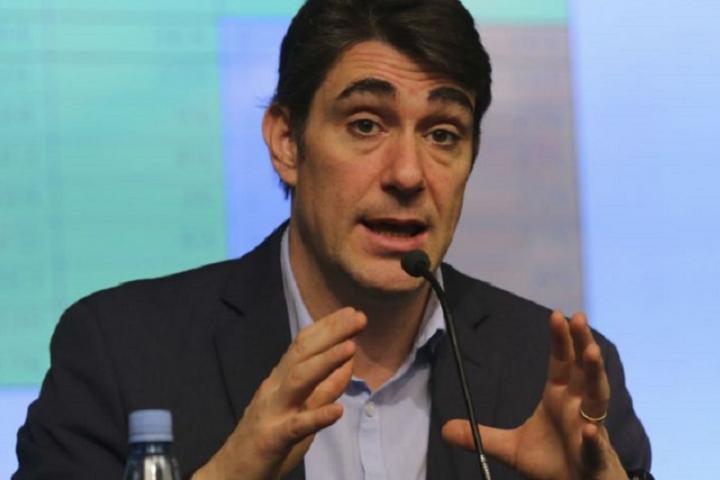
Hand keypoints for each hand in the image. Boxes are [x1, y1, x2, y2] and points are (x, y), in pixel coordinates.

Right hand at [193, 307, 365, 479]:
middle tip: (359, 318)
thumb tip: (349, 361)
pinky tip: (338, 410)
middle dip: (332, 334)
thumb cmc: (270, 438)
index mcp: (281, 379)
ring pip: (299, 380)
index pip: (304, 345)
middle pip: (303, 354)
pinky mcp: (272, 438)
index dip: (328, 326)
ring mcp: (273, 411)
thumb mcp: (302, 409)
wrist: (231, 473)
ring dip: (325, 362)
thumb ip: (325, 387)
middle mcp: (276, 388)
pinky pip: (296, 426)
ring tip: (351, 348)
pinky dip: (317, 417)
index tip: (352, 312)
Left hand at [442, 311, 626, 479]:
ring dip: (594, 375)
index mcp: (559, 397)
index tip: (556, 315)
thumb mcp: (508, 447)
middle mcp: (578, 406)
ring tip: (592, 353)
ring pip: (597, 398)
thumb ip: (480, 435)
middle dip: (581, 343)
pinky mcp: (595, 457)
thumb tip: (444, 429)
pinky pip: (593, 445)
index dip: (559, 339)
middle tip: (577, 318)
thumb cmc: (552, 460)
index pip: (560, 362)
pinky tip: (589, 430)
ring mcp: (590, 429)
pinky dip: (592, 438)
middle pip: (581, 370)